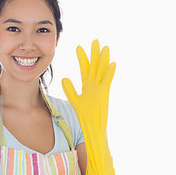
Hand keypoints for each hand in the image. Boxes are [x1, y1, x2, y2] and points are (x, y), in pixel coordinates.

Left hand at [62, 39, 115, 174]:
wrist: (93, 133)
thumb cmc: (85, 120)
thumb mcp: (75, 101)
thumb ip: (70, 90)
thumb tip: (63, 79)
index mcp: (88, 88)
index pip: (85, 70)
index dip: (82, 59)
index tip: (78, 47)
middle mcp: (96, 88)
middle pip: (95, 67)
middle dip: (94, 54)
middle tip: (94, 41)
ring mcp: (101, 92)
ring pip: (102, 72)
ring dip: (103, 59)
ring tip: (103, 47)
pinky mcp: (104, 97)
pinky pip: (107, 83)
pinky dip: (110, 73)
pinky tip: (111, 63)